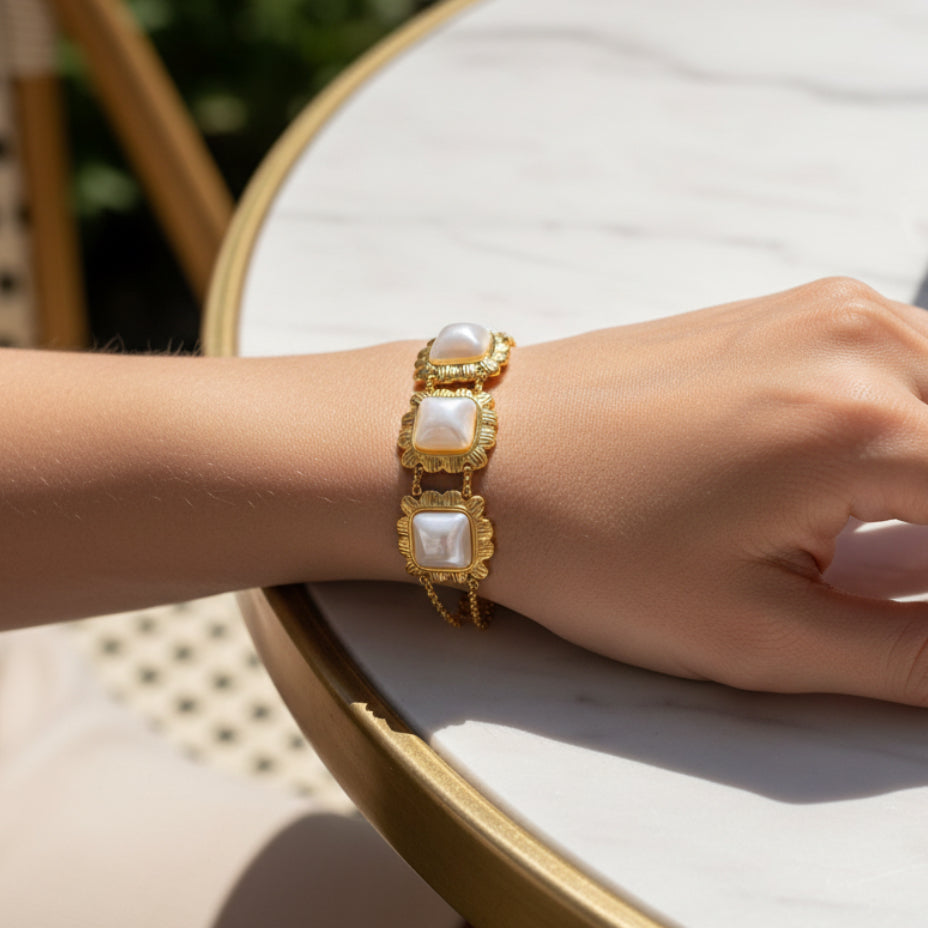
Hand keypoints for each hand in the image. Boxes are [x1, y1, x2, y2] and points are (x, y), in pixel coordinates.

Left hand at [483, 277, 927, 705]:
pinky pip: (915, 367)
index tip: (912, 616)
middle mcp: (866, 341)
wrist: (485, 453)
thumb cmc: (591, 546)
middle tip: (889, 583)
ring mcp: (832, 310)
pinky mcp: (799, 308)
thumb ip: (912, 655)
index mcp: (866, 427)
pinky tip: (873, 490)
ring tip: (880, 551)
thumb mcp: (754, 633)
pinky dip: (919, 430)